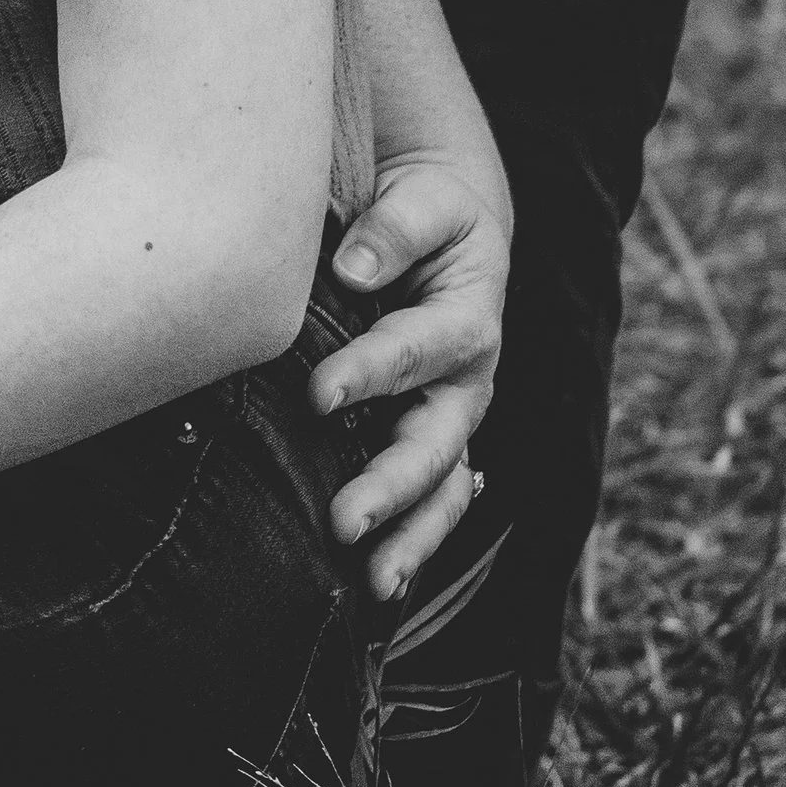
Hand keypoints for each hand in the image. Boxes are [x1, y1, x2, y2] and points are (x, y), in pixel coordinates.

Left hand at [310, 149, 509, 603]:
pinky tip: (378, 585)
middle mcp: (467, 382)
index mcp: (468, 317)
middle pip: (434, 443)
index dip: (369, 372)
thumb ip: (393, 229)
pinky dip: (412, 542)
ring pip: (442, 490)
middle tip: (343, 520)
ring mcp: (453, 420)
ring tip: (371, 581)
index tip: (317, 394)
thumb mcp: (427, 201)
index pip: (414, 350)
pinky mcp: (434, 442)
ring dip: (410, 537)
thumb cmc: (427, 209)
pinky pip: (432, 503)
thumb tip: (351, 269)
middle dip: (390, 484)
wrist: (449, 223)